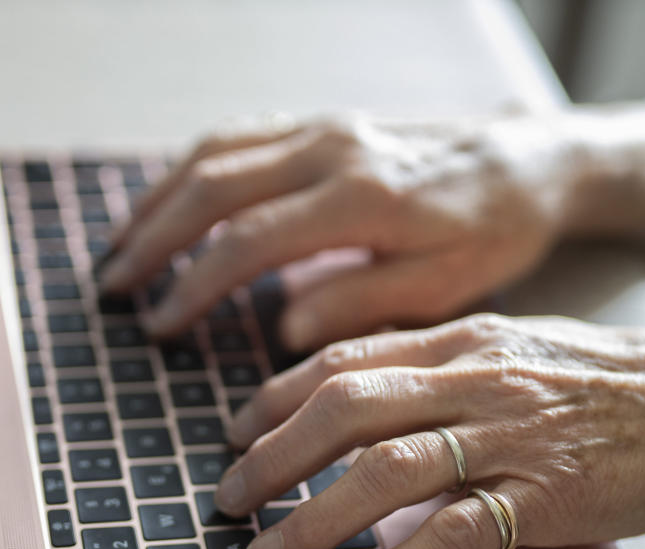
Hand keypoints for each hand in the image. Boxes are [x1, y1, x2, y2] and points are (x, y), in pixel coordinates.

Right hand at [99, 113, 580, 349]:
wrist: (531, 161)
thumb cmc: (494, 231)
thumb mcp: (442, 286)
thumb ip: (360, 305)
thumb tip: (284, 329)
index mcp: (358, 200)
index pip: (247, 241)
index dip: (193, 285)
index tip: (160, 324)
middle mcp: (331, 151)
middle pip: (212, 186)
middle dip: (152, 237)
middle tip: (113, 285)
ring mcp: (325, 129)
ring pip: (216, 153)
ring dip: (160, 198)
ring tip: (123, 245)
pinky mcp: (326, 123)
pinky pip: (242, 135)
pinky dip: (195, 168)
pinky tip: (174, 200)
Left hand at [213, 314, 644, 548]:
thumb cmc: (604, 384)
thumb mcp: (516, 348)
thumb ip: (440, 366)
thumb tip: (360, 396)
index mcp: (462, 339)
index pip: (345, 359)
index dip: (276, 397)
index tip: (236, 433)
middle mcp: (476, 379)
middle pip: (346, 408)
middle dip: (272, 458)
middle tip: (229, 501)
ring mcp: (511, 436)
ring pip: (386, 470)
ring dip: (313, 518)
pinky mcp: (546, 496)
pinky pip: (455, 534)